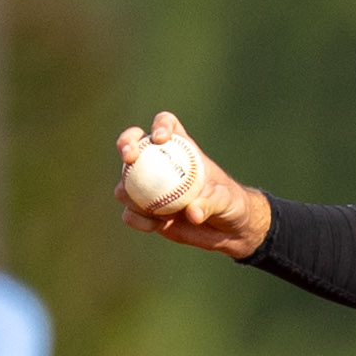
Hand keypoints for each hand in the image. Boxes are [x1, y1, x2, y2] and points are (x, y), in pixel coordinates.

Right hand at [115, 113, 271, 258]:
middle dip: (126, 143)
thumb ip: (210, 204)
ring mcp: (148, 187)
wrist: (228, 230)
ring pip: (125, 183)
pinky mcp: (144, 212)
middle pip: (133, 143)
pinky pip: (130, 213)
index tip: (160, 138)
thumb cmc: (230, 205)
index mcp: (182, 150)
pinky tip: (155, 225)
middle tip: (129, 157)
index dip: (160, 125)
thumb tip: (191, 213)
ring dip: (128, 192)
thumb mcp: (225, 201)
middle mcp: (159, 164)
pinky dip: (138, 219)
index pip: (167, 124)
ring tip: (153, 209)